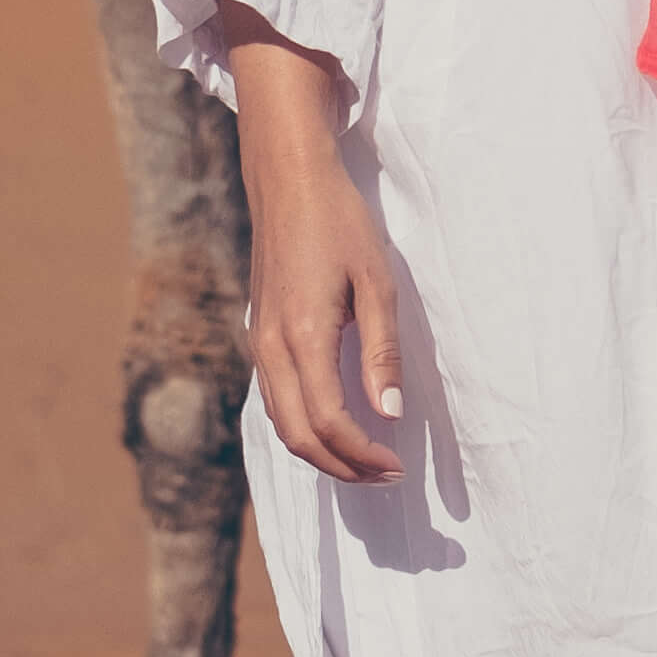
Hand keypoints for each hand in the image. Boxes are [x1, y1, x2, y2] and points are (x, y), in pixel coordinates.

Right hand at [221, 19, 405, 484]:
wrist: (287, 181)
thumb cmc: (339, 223)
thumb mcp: (376, 283)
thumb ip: (382, 352)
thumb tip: (390, 413)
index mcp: (303, 337)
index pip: (329, 422)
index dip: (363, 454)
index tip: (397, 465)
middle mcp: (272, 348)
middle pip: (298, 436)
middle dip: (342, 466)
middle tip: (386, 475)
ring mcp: (259, 342)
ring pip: (281, 423)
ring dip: (321, 452)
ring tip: (366, 460)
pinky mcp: (259, 334)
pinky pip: (276, 400)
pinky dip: (303, 427)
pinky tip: (336, 426)